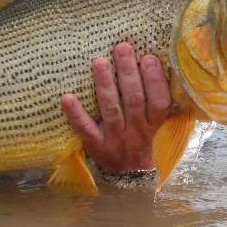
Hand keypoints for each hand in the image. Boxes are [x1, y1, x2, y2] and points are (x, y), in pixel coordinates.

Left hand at [61, 44, 170, 172]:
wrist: (130, 178)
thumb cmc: (145, 143)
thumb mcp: (159, 127)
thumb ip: (158, 104)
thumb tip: (157, 66)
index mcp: (154, 124)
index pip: (158, 102)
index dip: (155, 80)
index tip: (149, 57)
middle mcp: (136, 131)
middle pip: (134, 100)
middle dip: (128, 72)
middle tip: (122, 47)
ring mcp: (115, 138)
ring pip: (111, 109)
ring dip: (105, 84)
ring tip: (99, 61)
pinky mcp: (95, 145)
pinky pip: (85, 129)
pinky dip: (76, 114)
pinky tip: (67, 97)